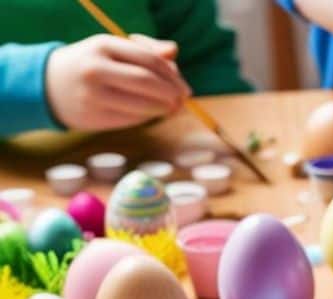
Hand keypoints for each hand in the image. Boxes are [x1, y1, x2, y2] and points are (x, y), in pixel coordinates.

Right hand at [44, 34, 188, 130]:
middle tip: (182, 99)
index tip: (184, 86)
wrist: (49, 86)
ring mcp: (93, 95)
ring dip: (164, 109)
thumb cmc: (92, 65)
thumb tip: (173, 51)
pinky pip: (132, 120)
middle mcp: (95, 69)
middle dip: (171, 93)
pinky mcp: (94, 118)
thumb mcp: (113, 50)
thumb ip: (145, 50)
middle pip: (147, 82)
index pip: (148, 60)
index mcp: (102, 46)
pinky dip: (147, 117)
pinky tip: (149, 114)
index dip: (172, 75)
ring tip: (170, 108)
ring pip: (142, 105)